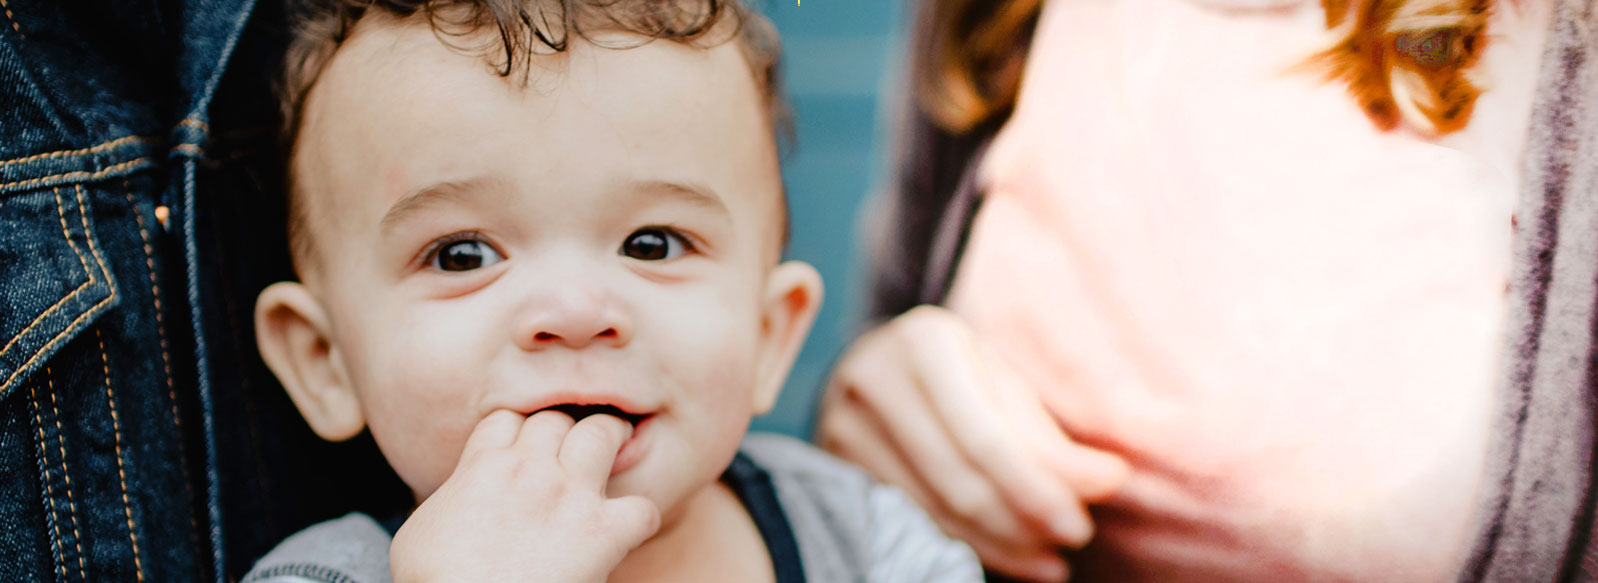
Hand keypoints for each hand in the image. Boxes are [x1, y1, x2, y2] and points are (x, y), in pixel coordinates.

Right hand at [390, 410, 660, 582]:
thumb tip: (460, 500)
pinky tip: (627, 529)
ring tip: (615, 451)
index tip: (525, 446)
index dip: (519, 428)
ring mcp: (569, 496)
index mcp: (481, 467)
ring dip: (611, 440)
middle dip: (565, 428)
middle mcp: (529, 470)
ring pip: (603, 434)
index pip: (508, 416)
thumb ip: (450, 499)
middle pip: (556, 417)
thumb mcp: (420, 530)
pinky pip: (641, 509)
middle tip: (575, 445)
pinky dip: (639, 518)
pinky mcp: (601, 534)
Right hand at [817, 305, 1129, 581]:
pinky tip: (1010, 555)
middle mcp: (873, 377)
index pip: (985, 438)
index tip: (1082, 524)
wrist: (881, 363)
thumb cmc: (962, 375)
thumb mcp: (1008, 389)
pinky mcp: (833, 461)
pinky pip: (910, 519)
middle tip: (1072, 541)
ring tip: (1050, 560)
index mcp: (925, 342)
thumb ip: (1053, 441)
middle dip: (1022, 522)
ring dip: (1000, 544)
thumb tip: (1109, 481)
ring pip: (932, 508)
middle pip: (956, 479)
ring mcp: (842, 422)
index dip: (1036, 490)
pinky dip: (966, 544)